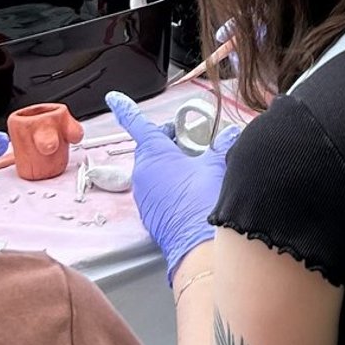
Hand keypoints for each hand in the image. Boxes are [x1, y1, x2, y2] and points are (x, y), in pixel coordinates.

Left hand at [105, 91, 240, 278]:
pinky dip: (169, 186)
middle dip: (167, 141)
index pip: (137, 124)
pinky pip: (157, 191)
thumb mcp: (217, 165)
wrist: (198, 245)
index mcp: (154, 154)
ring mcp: (145, 195)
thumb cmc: (203, 202)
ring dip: (169, 165)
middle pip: (151, 148)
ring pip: (154, 171)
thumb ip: (222, 146)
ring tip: (194, 169)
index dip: (126, 109)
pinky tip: (190, 191)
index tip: (114, 99)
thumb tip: (231, 135)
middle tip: (189, 140)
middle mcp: (143, 173)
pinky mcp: (150, 214)